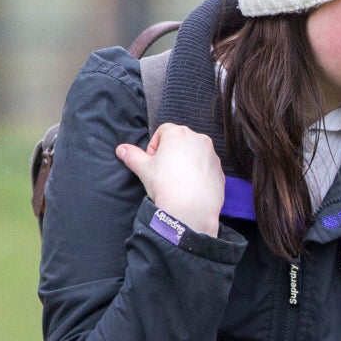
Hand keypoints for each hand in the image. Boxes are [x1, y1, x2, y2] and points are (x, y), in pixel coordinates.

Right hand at [116, 123, 225, 237]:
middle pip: (181, 141)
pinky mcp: (220, 170)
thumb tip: (121, 149)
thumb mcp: (143, 169)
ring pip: (195, 153)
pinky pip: (206, 167)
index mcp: (179, 133)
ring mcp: (212, 154)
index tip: (153, 162)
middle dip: (171, 153)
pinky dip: (199, 173)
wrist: (190, 209)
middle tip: (163, 172)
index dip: (154, 146)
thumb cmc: (165, 184)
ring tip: (177, 181)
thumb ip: (132, 156)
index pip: (163, 131)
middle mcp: (199, 139)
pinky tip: (190, 188)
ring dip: (185, 162)